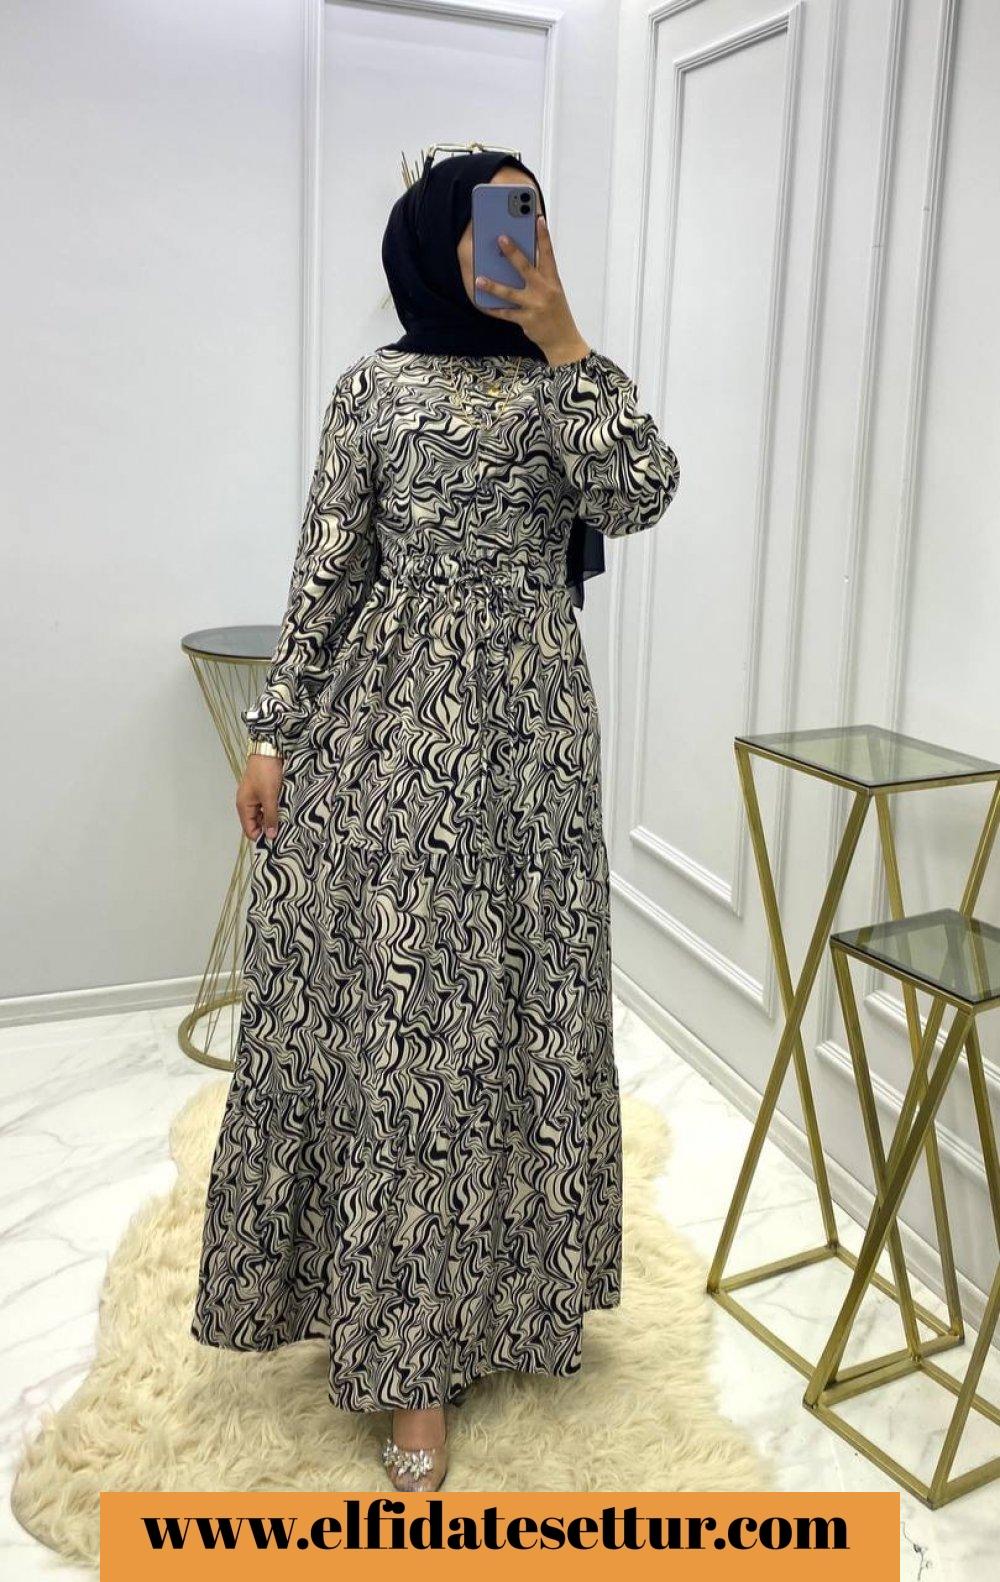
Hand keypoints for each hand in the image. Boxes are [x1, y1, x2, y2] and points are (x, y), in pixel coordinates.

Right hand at [237, 754, 282, 841]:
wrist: (269, 750)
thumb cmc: (266, 773)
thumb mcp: (269, 796)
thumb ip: (270, 816)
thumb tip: (271, 836)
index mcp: (244, 806)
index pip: (250, 830)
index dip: (261, 837)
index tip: (277, 840)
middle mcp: (248, 804)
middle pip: (257, 824)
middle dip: (269, 827)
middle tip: (285, 831)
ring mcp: (256, 797)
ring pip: (264, 815)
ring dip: (274, 818)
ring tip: (288, 821)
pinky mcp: (264, 791)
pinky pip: (269, 806)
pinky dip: (276, 809)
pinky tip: (287, 810)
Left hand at [474, 215, 590, 365]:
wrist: (563, 340)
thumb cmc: (556, 312)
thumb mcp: (553, 291)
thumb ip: (539, 277)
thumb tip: (517, 262)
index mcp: (553, 280)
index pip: (549, 254)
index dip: (543, 236)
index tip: (538, 219)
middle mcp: (545, 291)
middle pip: (526, 268)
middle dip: (513, 252)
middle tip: (500, 238)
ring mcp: (535, 306)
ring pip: (510, 293)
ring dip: (493, 286)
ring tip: (479, 279)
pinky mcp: (527, 321)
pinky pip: (506, 313)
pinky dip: (494, 309)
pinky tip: (482, 304)